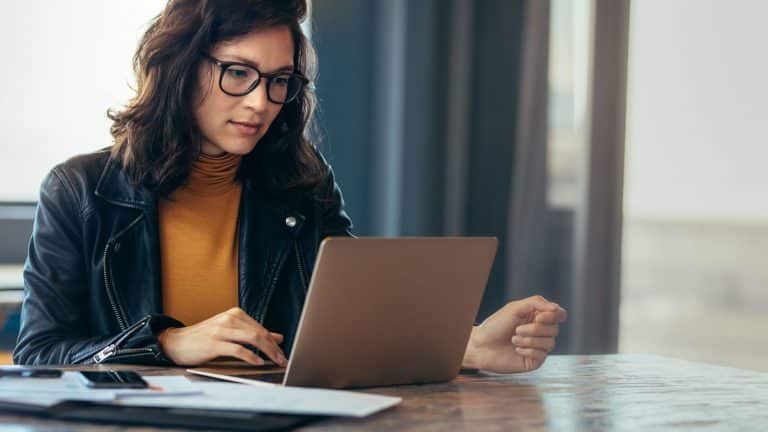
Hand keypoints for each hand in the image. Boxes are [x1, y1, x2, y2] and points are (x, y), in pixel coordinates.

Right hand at [157, 307, 287, 366]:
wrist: (176, 342)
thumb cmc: (204, 338)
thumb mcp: (230, 332)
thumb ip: (252, 333)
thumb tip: (278, 337)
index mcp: (235, 314)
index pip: (261, 328)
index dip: (274, 342)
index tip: (283, 353)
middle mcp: (229, 319)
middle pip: (259, 333)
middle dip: (274, 348)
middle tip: (283, 360)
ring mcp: (221, 330)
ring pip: (252, 339)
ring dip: (267, 352)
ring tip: (275, 362)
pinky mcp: (213, 343)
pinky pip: (237, 349)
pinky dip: (250, 356)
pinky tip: (257, 362)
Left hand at [462, 295, 566, 372]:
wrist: (481, 345)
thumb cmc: (496, 325)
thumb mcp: (515, 308)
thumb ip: (536, 303)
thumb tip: (556, 308)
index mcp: (537, 317)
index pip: (559, 314)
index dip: (553, 316)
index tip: (538, 317)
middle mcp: (541, 331)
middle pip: (554, 329)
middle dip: (535, 329)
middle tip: (517, 329)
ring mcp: (539, 346)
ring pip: (550, 343)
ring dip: (529, 340)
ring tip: (513, 339)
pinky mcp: (534, 360)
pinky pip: (542, 355)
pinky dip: (528, 350)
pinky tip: (516, 349)